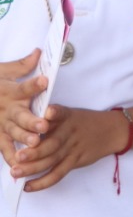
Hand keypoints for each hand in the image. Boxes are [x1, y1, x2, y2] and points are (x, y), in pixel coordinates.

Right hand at [0, 49, 46, 166]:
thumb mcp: (1, 71)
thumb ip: (21, 65)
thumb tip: (38, 52)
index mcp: (10, 91)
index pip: (23, 87)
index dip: (33, 85)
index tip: (45, 81)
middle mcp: (6, 108)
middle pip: (19, 115)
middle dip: (31, 120)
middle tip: (43, 124)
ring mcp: (0, 123)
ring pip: (12, 132)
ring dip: (23, 138)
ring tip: (36, 142)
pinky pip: (3, 147)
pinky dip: (10, 156)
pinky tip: (19, 164)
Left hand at [12, 105, 125, 191]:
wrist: (112, 130)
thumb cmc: (83, 121)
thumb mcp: (70, 113)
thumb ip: (51, 119)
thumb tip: (24, 129)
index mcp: (67, 116)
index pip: (61, 113)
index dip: (54, 113)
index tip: (47, 114)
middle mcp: (70, 132)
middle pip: (52, 143)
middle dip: (34, 151)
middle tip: (18, 156)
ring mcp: (74, 148)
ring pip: (52, 160)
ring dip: (33, 168)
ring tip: (16, 172)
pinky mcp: (76, 160)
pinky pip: (58, 173)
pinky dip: (43, 181)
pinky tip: (28, 186)